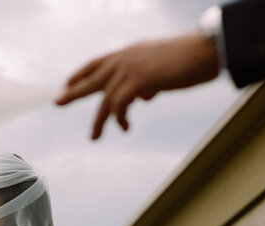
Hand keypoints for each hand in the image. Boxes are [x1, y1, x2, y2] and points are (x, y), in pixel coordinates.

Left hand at [55, 32, 219, 138]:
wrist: (207, 50)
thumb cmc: (190, 59)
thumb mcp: (161, 68)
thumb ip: (147, 81)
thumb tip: (143, 97)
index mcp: (129, 53)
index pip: (97, 62)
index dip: (81, 73)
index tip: (67, 83)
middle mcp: (125, 59)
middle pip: (91, 79)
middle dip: (73, 92)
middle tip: (57, 102)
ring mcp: (130, 69)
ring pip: (104, 99)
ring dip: (100, 121)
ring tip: (94, 136)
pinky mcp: (139, 81)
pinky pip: (119, 105)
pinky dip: (119, 119)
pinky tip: (125, 127)